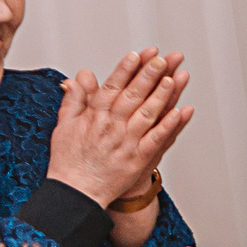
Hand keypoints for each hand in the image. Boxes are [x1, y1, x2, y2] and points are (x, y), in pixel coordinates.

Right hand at [45, 49, 192, 206]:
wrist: (75, 192)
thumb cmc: (69, 160)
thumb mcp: (64, 125)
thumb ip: (75, 99)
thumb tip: (79, 77)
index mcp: (94, 117)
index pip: (112, 87)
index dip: (125, 70)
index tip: (137, 54)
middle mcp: (111, 127)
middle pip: (132, 96)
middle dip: (148, 76)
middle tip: (163, 59)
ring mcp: (126, 142)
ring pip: (147, 114)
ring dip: (162, 95)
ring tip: (174, 78)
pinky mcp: (138, 158)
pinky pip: (156, 139)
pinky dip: (168, 125)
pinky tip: (181, 111)